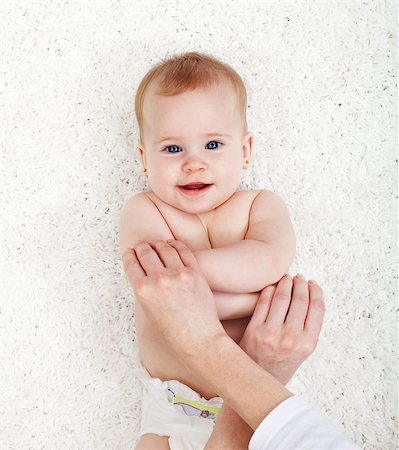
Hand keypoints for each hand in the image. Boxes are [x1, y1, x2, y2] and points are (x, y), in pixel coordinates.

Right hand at [122, 239, 225, 362]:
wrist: (199, 341)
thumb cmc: (172, 332)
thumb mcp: (148, 311)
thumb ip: (144, 290)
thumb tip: (143, 270)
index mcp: (142, 291)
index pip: (131, 264)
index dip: (129, 255)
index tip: (130, 251)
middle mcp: (158, 279)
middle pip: (146, 252)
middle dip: (142, 247)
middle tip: (142, 245)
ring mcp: (178, 274)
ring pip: (164, 247)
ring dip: (158, 243)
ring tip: (157, 243)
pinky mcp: (195, 273)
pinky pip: (183, 250)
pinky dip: (175, 245)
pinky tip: (172, 244)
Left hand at [239, 274, 324, 384]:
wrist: (257, 381)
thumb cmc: (281, 364)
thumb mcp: (302, 351)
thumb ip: (307, 328)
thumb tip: (309, 296)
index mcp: (308, 344)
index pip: (317, 308)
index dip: (315, 291)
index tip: (312, 283)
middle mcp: (291, 339)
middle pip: (300, 300)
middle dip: (300, 284)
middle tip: (298, 278)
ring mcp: (271, 333)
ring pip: (282, 298)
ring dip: (285, 283)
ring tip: (286, 278)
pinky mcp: (254, 330)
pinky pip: (264, 302)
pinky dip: (269, 291)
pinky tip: (272, 287)